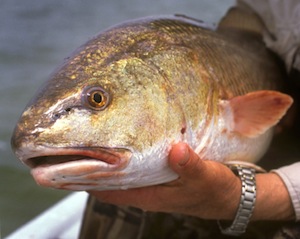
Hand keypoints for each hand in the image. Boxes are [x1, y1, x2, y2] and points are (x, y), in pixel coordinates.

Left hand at [89, 143, 294, 219]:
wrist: (229, 196)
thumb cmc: (216, 190)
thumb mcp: (207, 177)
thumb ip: (191, 166)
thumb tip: (176, 150)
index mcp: (150, 194)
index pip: (109, 189)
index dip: (86, 179)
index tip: (67, 165)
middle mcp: (145, 190)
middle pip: (108, 181)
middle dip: (90, 167)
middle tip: (70, 148)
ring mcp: (151, 183)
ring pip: (119, 173)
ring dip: (105, 160)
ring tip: (87, 141)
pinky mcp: (158, 175)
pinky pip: (133, 166)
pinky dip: (122, 156)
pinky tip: (120, 143)